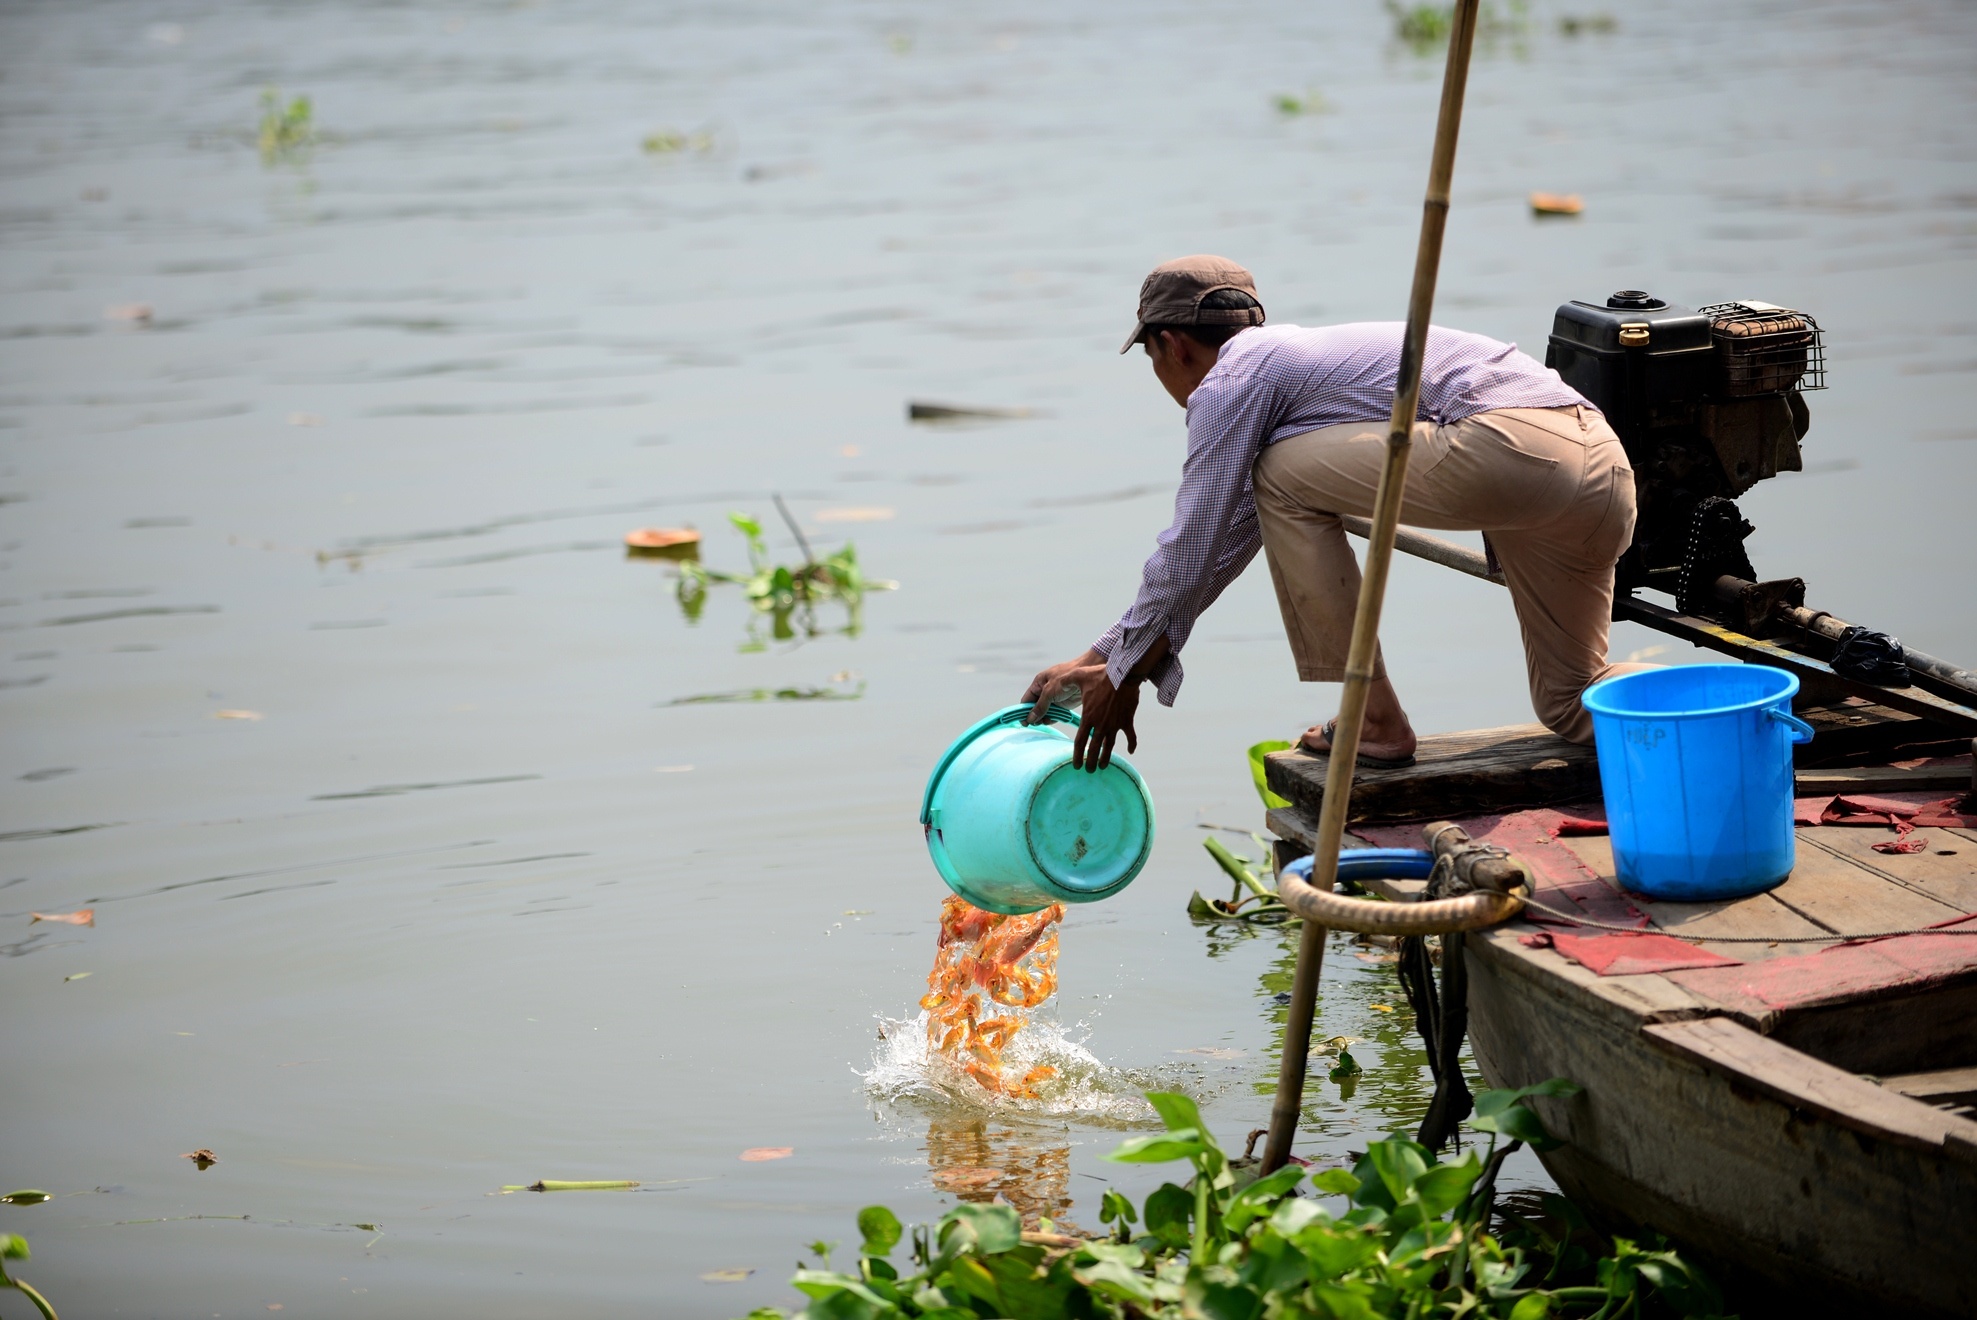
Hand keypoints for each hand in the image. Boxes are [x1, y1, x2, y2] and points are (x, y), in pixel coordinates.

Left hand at [1020, 649, 1141, 772]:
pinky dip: (1132, 744)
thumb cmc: (1099, 675)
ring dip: (1106, 758)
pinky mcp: (1127, 720)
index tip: (1076, 765)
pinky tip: (1130, 752)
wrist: (1123, 675)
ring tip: (1103, 766)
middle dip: (1091, 762)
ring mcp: (1115, 724)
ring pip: (1110, 746)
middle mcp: (1101, 724)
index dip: (1077, 756)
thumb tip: (1052, 683)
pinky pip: (1130, 736)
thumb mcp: (1078, 676)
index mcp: (1088, 717)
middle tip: (1089, 771)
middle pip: (1094, 749)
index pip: (1080, 742)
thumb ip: (1065, 681)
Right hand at [1021, 649, 1104, 719]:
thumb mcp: (1049, 691)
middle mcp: (1044, 691)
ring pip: (1044, 712)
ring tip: (1044, 722)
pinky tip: (1051, 720)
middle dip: (1034, 716)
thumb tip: (1030, 718)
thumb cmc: (1066, 677)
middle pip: (1034, 707)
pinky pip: (1054, 714)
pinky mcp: (1063, 704)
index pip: (1026, 700)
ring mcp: (1053, 698)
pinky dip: (1052, 718)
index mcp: (1038, 684)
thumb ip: (1040, 706)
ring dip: (1043, 718)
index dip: (1023, 711)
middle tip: (1034, 724)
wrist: (1088, 675)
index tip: (1023, 722)